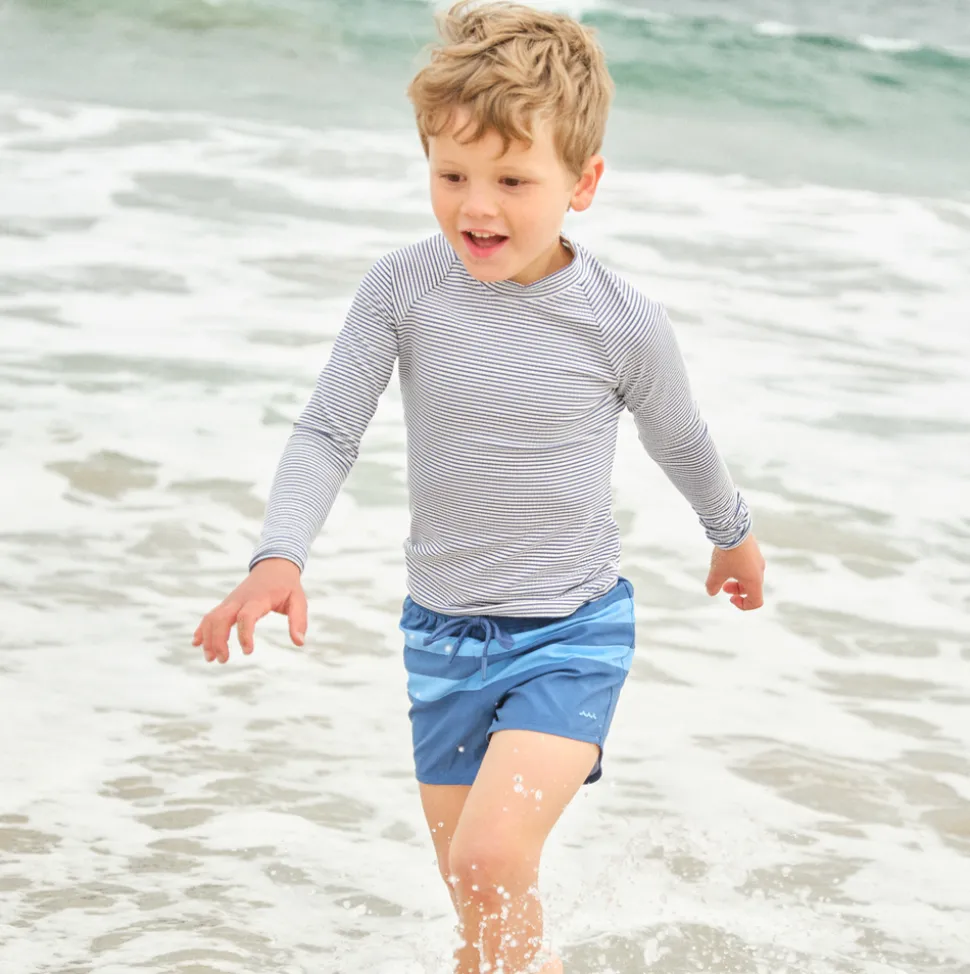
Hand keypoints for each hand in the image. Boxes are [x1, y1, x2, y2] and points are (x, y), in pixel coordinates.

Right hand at [193, 558, 307, 662]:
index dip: (245, 634)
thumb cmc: (287, 586)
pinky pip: (210, 615)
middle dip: (218, 640)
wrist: (273, 566)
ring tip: (211, 659)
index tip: (248, 652)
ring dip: (208, 638)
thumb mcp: (298, 601)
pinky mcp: (226, 603)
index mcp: (258, 599)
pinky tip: (197, 643)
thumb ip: (299, 621)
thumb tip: (299, 643)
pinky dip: (202, 629)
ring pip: (212, 618)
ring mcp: (231, 601)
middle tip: (224, 660)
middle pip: (221, 618)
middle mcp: (240, 599)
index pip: (246, 616)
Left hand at [705, 533, 764, 610]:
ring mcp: (758, 559)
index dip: (744, 605)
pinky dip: (738, 567)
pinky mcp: (754, 549)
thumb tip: (711, 592)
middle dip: (737, 590)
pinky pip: (748, 564)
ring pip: (750, 576)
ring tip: (722, 572)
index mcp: (754, 580)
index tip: (730, 598)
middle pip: (751, 589)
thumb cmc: (728, 553)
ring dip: (737, 579)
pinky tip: (725, 559)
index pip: (756, 602)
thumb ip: (713, 585)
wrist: (733, 529)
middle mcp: (759, 571)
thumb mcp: (717, 572)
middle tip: (723, 586)